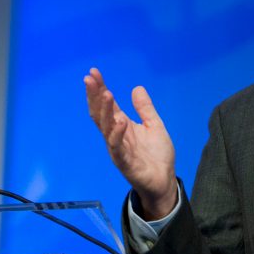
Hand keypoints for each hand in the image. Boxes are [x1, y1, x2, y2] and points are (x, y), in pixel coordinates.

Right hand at [84, 68, 176, 218]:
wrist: (164, 180)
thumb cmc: (156, 155)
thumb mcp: (154, 126)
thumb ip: (145, 109)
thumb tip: (137, 88)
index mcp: (121, 126)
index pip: (107, 105)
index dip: (99, 89)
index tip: (93, 72)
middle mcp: (115, 136)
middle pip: (100, 113)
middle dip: (95, 96)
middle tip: (90, 79)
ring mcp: (118, 149)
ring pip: (106, 128)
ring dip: (105, 111)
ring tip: (107, 94)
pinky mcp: (125, 162)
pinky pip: (117, 147)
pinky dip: (117, 134)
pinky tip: (120, 121)